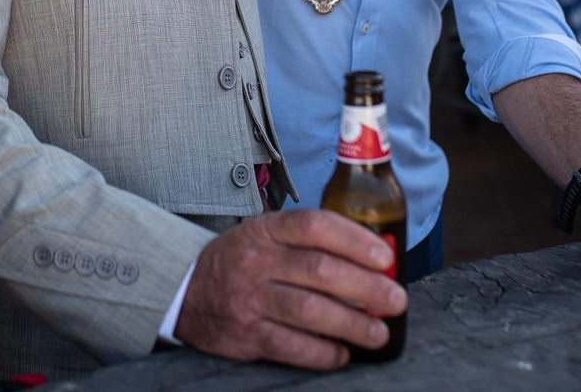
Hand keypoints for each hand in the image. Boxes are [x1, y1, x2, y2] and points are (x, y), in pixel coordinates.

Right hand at [173, 209, 406, 370]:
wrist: (185, 292)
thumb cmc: (240, 263)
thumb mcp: (265, 236)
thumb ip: (307, 243)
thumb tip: (371, 261)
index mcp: (266, 231)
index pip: (315, 226)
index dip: (355, 240)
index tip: (385, 257)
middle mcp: (257, 262)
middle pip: (321, 271)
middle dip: (367, 287)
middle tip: (395, 299)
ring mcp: (249, 299)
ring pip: (311, 311)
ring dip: (353, 324)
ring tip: (378, 332)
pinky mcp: (247, 335)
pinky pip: (294, 347)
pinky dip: (325, 353)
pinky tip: (342, 353)